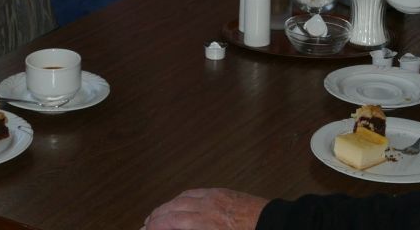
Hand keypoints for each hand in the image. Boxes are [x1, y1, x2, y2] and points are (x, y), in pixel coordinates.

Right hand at [142, 188, 266, 229]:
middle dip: (156, 217)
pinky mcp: (221, 192)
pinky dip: (181, 198)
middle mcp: (206, 207)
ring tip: (156, 215)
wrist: (274, 225)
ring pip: (181, 198)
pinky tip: (177, 203)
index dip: (155, 226)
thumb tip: (179, 227)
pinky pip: (195, 192)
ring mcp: (214, 197)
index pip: (171, 222)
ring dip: (166, 206)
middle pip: (172, 209)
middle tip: (145, 225)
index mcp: (206, 223)